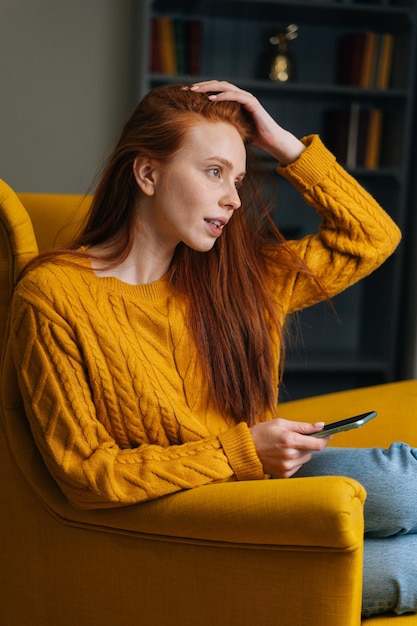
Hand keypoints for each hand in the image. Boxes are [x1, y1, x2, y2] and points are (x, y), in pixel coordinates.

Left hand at [189, 80, 304, 164]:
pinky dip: (223, 96)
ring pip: (225, 87)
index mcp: (234, 101)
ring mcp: (246, 98)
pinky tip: (211, 99)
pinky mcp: (252, 103)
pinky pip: (235, 96)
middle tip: (187, 88)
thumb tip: (203, 135)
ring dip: (209, 88)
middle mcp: (240, 96)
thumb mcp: (232, 131)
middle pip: (218, 85)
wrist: (271, 141)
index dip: (201, 91)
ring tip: (196, 91)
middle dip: (202, 86)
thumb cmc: (253, 137)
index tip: (186, 94)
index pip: (215, 91)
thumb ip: (221, 127)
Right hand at [249, 418, 330, 477]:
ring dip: (302, 451)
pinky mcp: (284, 474)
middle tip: (297, 437)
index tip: (328, 434)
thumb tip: (321, 425)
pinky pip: (298, 465)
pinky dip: (295, 459)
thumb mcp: (281, 423)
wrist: (245, 450)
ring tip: (287, 446)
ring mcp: (287, 466)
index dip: (325, 438)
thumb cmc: (262, 433)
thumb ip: (303, 426)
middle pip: (312, 450)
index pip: (317, 444)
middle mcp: (289, 455)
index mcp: (289, 440)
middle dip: (309, 443)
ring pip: (306, 458)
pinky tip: (283, 454)